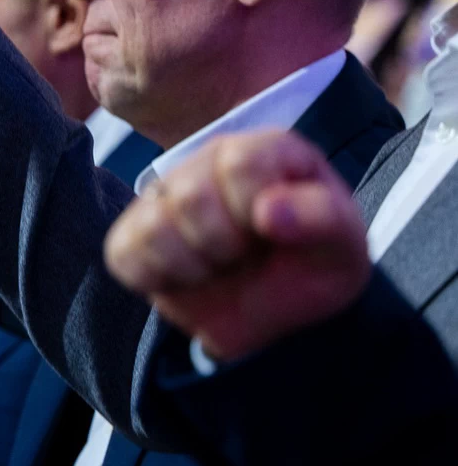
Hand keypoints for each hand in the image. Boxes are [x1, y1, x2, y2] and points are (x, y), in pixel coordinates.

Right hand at [104, 130, 369, 360]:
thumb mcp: (343, 247)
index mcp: (264, 151)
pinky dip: (156, 277)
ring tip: (217, 267)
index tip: (272, 233)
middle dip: (224, 243)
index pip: (241, 162)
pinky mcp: (132, 234)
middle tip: (244, 255)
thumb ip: (323, 218)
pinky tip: (186, 277)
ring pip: (151, 226)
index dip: (254, 207)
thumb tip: (268, 211)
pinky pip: (122, 254)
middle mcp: (207, 163)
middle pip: (190, 195)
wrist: (282, 313)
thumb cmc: (313, 265)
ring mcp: (165, 197)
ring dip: (192, 264)